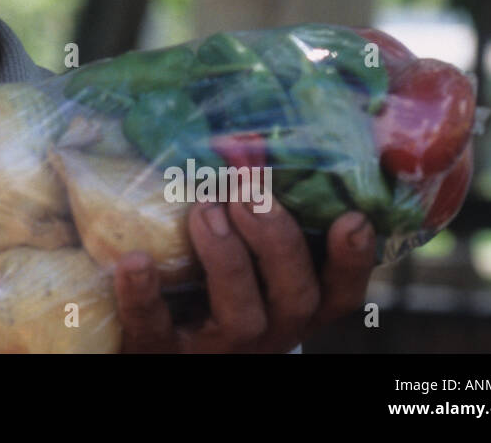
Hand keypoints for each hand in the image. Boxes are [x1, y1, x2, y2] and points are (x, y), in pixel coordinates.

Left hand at [112, 200, 375, 352]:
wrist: (149, 341)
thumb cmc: (199, 283)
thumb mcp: (238, 253)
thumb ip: (250, 208)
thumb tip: (248, 138)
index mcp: (288, 303)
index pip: (340, 291)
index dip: (354, 259)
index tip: (353, 218)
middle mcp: (266, 330)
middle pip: (298, 297)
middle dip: (278, 240)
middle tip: (246, 195)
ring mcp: (216, 347)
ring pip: (242, 317)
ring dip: (228, 259)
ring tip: (205, 211)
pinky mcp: (161, 352)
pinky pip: (154, 328)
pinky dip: (146, 295)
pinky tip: (136, 261)